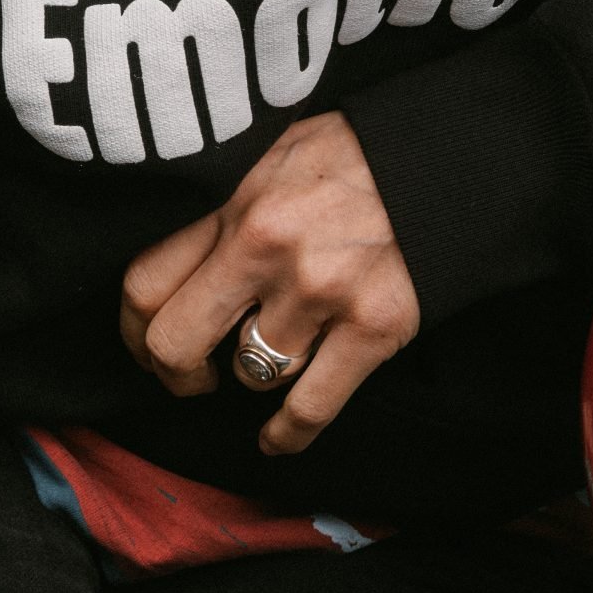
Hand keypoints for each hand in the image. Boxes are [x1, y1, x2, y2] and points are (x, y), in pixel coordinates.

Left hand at [121, 112, 419, 454]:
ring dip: (255, 377)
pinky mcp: (372, 328)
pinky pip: (310, 406)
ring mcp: (320, 292)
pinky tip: (277, 440)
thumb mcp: (276, 152)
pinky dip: (288, 434)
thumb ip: (228, 200)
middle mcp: (267, 249)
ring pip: (250, 375)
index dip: (134, 330)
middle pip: (175, 343)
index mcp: (237, 202)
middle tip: (191, 377)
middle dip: (176, 374)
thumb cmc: (362, 153)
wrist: (457, 155)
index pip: (145, 282)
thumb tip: (182, 250)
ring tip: (270, 361)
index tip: (146, 344)